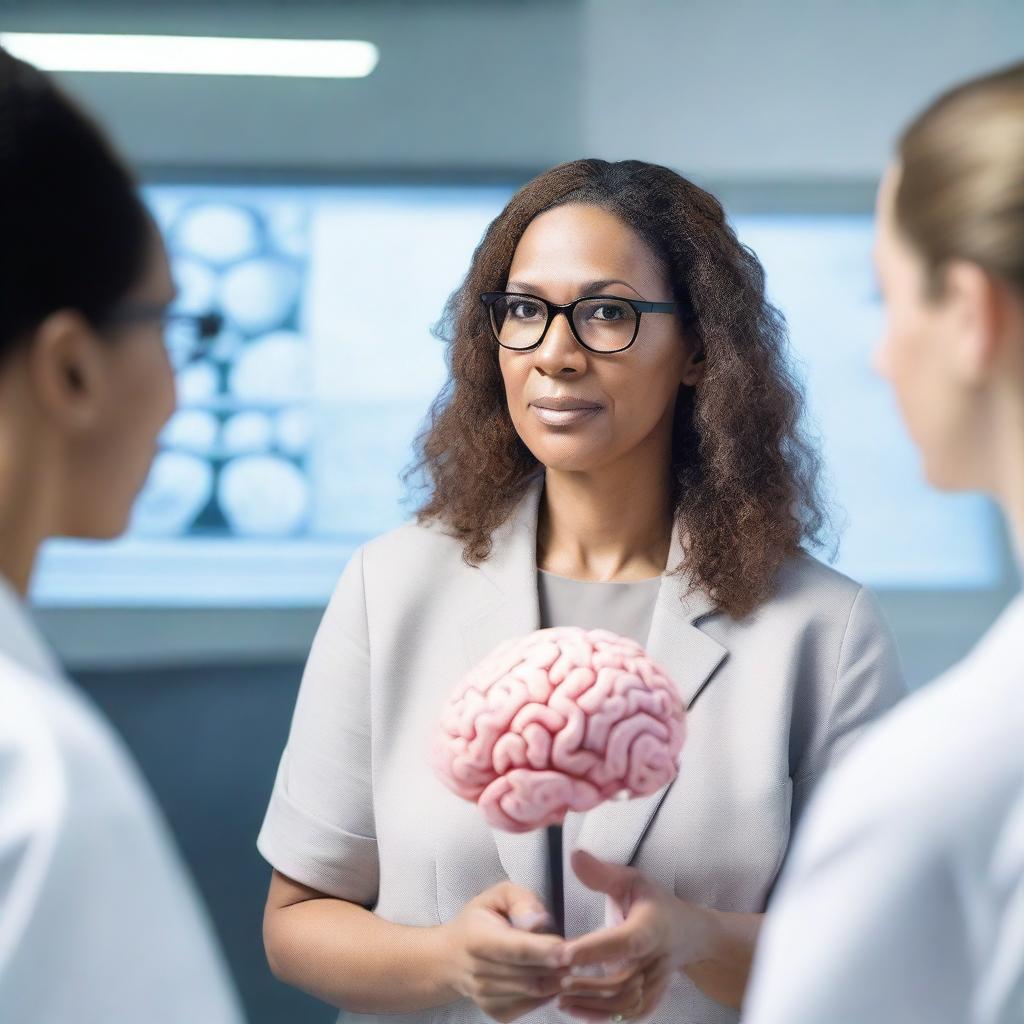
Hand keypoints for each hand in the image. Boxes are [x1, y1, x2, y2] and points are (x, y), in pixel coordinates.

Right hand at [439, 880, 570, 1021]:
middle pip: (529, 974)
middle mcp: (478, 973)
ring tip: (569, 964)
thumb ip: (520, 900)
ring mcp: (486, 997)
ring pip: (533, 992)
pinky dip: (547, 993)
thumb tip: (538, 922)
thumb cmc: (479, 920)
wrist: (451, 957)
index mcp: (477, 939)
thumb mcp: (497, 896)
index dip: (543, 951)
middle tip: (579, 954)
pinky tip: (551, 976)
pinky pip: (531, 1005)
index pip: (515, 949)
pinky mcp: (496, 1012)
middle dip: (557, 966)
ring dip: (556, 980)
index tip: (568, 951)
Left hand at [556, 849, 712, 1021]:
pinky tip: (575, 1009)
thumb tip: (574, 856)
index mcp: (652, 927)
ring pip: (625, 1003)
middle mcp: (656, 960)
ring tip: (558, 996)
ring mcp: (655, 984)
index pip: (624, 942)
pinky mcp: (651, 999)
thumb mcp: (632, 879)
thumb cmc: (654, 902)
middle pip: (623, 980)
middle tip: (553, 978)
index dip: (595, 950)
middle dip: (587, 983)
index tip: (564, 953)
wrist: (687, 934)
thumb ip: (603, 873)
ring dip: (591, 1003)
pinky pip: (629, 1014)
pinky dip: (602, 1016)